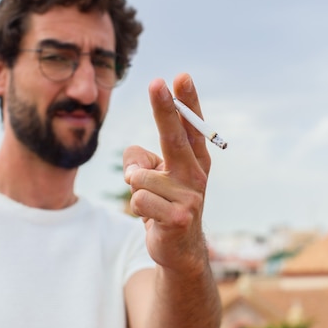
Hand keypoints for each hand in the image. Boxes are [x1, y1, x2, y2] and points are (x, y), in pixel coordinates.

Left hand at [123, 73, 210, 273]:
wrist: (179, 250)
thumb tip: (131, 165)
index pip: (191, 126)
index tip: (180, 76)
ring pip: (139, 177)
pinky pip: (138, 199)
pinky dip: (136, 207)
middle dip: (165, 108)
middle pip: (175, 137)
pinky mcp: (178, 218)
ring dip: (135, 187)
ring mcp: (190, 197)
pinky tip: (152, 218)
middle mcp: (196, 174)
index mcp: (195, 160)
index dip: (186, 101)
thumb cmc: (164, 203)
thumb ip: (140, 159)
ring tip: (151, 202)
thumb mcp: (154, 177)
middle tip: (156, 82)